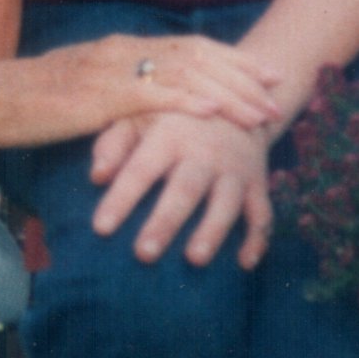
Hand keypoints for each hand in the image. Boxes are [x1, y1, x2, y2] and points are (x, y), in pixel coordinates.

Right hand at [0, 34, 281, 146]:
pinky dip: (189, 99)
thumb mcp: (85, 92)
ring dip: (229, 91)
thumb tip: (145, 106)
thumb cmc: (32, 101)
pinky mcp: (100, 95)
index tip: (262, 74)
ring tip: (259, 109)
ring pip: (186, 73)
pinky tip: (215, 109)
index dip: (230, 60)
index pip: (189, 47)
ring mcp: (113, 69)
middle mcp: (124, 50)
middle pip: (198, 55)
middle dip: (242, 73)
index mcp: (123, 48)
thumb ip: (118, 94)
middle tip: (278, 88)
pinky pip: (154, 94)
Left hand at [90, 110, 274, 267]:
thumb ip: (114, 144)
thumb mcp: (140, 115)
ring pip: (226, 203)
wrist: (237, 94)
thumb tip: (96, 177)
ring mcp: (234, 169)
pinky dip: (258, 239)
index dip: (121, 198)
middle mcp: (204, 153)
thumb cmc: (173, 114)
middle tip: (143, 254)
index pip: (141, 169)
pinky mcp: (257, 182)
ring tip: (194, 260)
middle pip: (184, 190)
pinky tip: (245, 263)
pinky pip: (262, 212)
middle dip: (165, 222)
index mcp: (168, 135)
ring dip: (211, 231)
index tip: (101, 228)